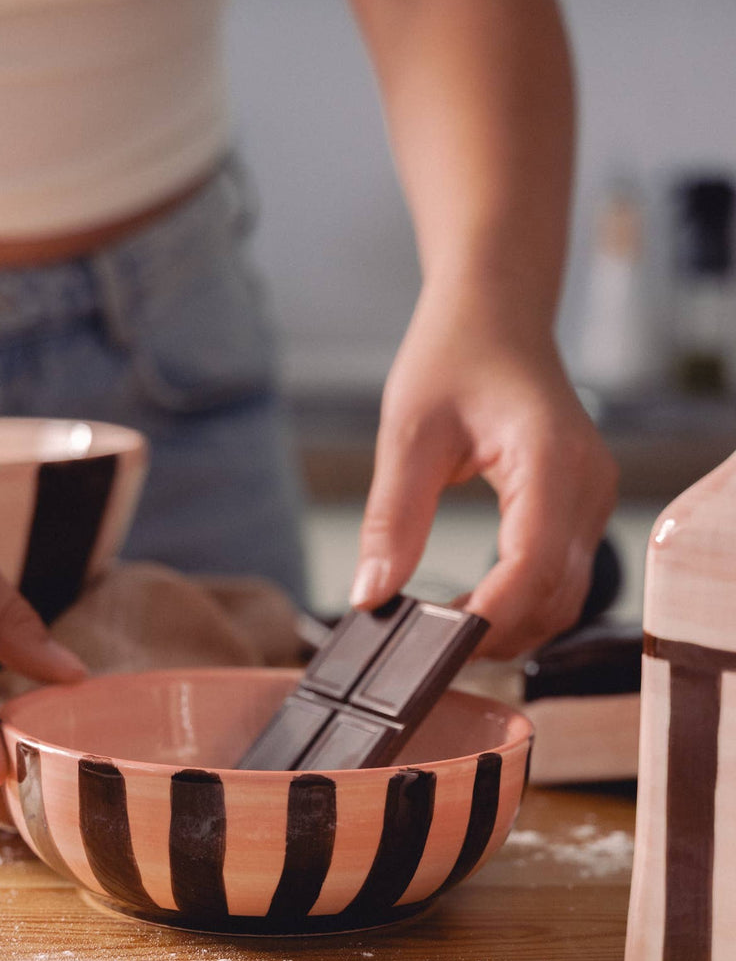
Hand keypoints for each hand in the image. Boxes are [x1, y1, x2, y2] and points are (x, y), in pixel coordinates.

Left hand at [350, 296, 617, 657]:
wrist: (495, 314)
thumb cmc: (454, 354)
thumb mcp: (407, 433)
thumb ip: (390, 517)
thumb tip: (370, 592)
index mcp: (551, 457)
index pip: (534, 562)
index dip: (490, 613)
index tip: (437, 641)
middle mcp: (587, 484)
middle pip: (558, 594)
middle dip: (497, 632)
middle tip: (427, 646)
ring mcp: (591, 497)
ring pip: (567, 596)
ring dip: (512, 626)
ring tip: (444, 631)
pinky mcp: (580, 506)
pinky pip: (563, 575)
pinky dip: (522, 603)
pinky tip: (474, 606)